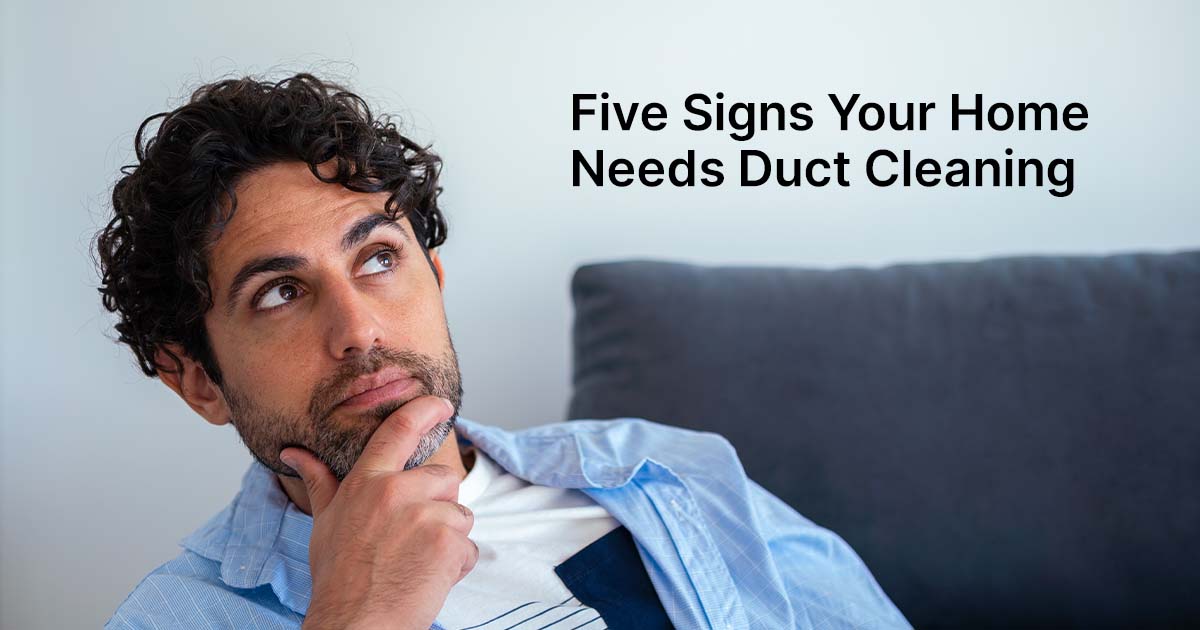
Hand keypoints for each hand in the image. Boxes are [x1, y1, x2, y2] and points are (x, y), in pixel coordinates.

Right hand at [280, 396, 476, 629]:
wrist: (355, 622)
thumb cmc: (338, 576)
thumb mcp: (325, 523)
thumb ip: (320, 482)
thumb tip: (295, 452)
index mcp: (367, 482)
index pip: (398, 431)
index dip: (424, 410)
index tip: (441, 404)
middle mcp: (396, 492)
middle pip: (445, 477)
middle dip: (439, 505)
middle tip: (412, 537)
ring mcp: (425, 516)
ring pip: (460, 514)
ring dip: (448, 538)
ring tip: (416, 560)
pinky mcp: (448, 543)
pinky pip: (469, 547)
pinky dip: (456, 565)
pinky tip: (428, 577)